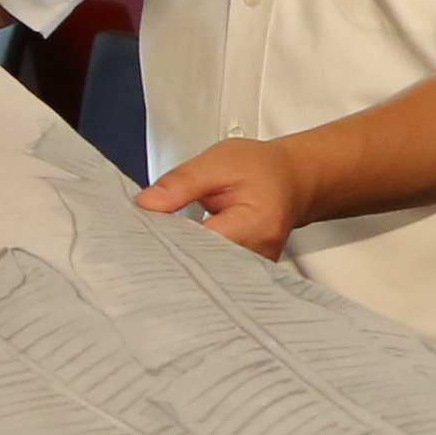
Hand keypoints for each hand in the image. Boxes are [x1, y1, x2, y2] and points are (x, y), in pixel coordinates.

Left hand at [138, 138, 310, 257]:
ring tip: (166, 240)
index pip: (198, 246)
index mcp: (254, 225)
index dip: (167, 240)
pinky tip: (183, 249)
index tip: (145, 229)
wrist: (290, 179)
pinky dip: (196, 261)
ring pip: (207, 273)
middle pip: (202, 266)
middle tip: (148, 236)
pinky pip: (215, 273)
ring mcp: (255, 268)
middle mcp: (259, 254)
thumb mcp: (218, 161)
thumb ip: (182, 182)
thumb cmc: (260, 169)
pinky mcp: (247, 273)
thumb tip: (147, 204)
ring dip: (183, 258)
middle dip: (171, 252)